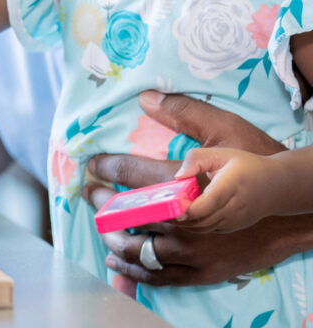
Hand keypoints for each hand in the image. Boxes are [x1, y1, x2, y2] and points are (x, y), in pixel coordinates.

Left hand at [83, 90, 287, 285]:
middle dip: (106, 205)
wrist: (289, 201)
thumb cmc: (255, 161)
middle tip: (89, 193)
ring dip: (118, 240)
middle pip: (135, 218)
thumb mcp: (223, 128)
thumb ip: (183, 114)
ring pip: (147, 252)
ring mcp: (200, 251)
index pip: (136, 178)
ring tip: (100, 226)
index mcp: (190, 186)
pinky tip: (119, 263)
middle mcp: (191, 223)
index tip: (91, 165)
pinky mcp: (208, 269)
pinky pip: (166, 277)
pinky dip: (139, 272)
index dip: (109, 170)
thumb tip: (145, 99)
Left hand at [173, 147, 276, 231]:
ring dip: (183, 224)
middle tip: (156, 211)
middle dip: (178, 218)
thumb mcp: (221, 153)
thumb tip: (177, 176)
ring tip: (163, 213)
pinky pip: (208, 230)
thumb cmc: (245, 165)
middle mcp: (234, 208)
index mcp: (231, 186)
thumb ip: (196, 160)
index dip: (188, 209)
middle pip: (201, 220)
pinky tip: (180, 216)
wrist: (277, 186)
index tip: (171, 206)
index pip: (208, 204)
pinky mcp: (232, 228)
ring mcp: (234, 221)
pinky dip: (193, 225)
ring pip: (203, 229)